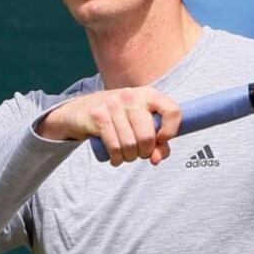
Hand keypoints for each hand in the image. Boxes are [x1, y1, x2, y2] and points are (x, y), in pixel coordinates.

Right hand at [37, 87, 180, 166]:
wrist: (81, 110)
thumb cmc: (118, 119)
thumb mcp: (140, 124)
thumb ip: (157, 141)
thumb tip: (157, 158)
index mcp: (148, 94)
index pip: (172, 110)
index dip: (171, 131)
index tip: (162, 140)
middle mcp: (132, 96)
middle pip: (148, 136)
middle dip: (145, 152)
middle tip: (139, 153)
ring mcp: (114, 104)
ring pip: (131, 144)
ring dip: (130, 157)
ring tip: (126, 155)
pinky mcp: (98, 115)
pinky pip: (114, 147)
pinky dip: (117, 159)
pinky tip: (116, 158)